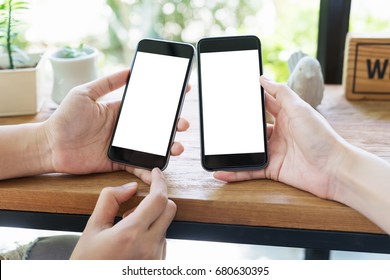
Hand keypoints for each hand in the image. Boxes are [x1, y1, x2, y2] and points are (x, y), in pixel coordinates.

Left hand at [43, 70, 189, 182]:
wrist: (50, 145)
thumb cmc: (64, 118)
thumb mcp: (85, 93)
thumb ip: (107, 82)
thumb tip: (129, 70)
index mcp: (120, 111)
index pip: (148, 104)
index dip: (166, 100)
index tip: (182, 92)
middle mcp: (125, 128)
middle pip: (155, 127)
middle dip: (173, 126)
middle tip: (183, 124)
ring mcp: (123, 146)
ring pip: (151, 147)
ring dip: (167, 148)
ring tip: (177, 148)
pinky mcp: (118, 162)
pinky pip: (137, 166)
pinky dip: (149, 171)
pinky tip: (158, 172)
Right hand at [70, 168, 175, 259]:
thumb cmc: (88, 263)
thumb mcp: (92, 228)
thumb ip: (110, 200)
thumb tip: (129, 186)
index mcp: (131, 234)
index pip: (158, 198)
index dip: (159, 181)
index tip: (155, 174)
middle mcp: (149, 246)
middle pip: (169, 208)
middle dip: (157, 199)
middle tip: (136, 206)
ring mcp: (156, 258)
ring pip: (165, 225)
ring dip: (153, 219)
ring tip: (128, 231)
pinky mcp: (158, 265)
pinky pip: (162, 240)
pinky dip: (152, 234)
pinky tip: (133, 243)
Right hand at [214, 76, 347, 199]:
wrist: (334, 169)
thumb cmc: (321, 136)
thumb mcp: (299, 108)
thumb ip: (280, 93)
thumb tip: (263, 78)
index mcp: (286, 116)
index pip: (264, 105)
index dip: (250, 101)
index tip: (232, 96)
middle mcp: (279, 133)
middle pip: (253, 129)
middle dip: (237, 127)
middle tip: (217, 124)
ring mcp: (275, 152)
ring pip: (248, 150)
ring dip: (233, 151)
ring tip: (215, 149)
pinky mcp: (272, 169)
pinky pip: (250, 170)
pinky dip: (235, 173)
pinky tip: (221, 172)